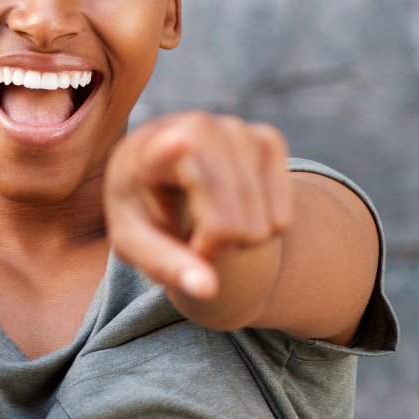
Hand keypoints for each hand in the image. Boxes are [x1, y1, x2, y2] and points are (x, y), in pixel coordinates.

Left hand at [104, 112, 292, 302]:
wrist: (159, 170)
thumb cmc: (142, 210)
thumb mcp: (134, 242)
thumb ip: (166, 265)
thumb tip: (207, 290)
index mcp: (146, 152)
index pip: (164, 149)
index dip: (173, 147)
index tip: (182, 140)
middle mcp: (197, 129)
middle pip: (232, 226)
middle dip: (214, 248)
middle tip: (189, 236)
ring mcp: (238, 130)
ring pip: (265, 226)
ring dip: (238, 239)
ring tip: (207, 218)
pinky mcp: (268, 139)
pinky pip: (284, 218)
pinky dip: (263, 227)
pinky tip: (234, 208)